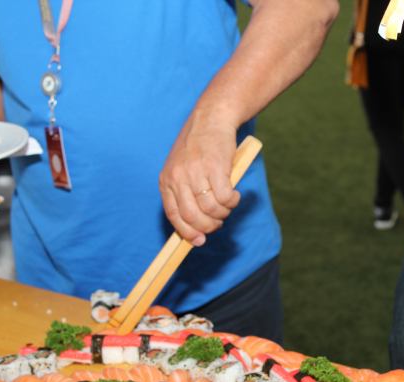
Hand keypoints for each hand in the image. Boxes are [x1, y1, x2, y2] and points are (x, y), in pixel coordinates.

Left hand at [159, 121, 240, 245]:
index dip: (187, 232)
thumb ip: (184, 191)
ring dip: (223, 213)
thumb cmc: (199, 147)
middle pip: (193, 216)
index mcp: (167, 180)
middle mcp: (179, 177)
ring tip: (228, 205)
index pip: (173, 214)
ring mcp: (197, 173)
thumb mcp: (182, 168)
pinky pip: (225, 198)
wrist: (211, 119)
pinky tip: (235, 195)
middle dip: (209, 226)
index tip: (199, 241)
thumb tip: (195, 223)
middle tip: (219, 222)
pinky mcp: (216, 168)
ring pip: (211, 209)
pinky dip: (233, 202)